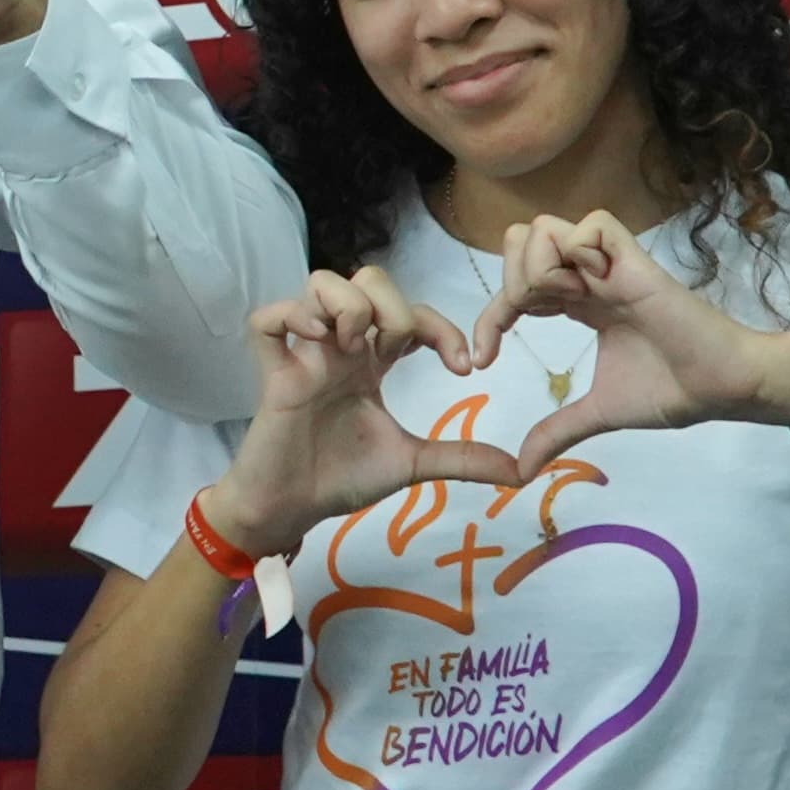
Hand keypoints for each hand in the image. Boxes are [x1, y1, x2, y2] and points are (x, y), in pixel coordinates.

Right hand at [207, 267, 515, 555]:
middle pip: (366, 280)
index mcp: (371, 363)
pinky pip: (266, 319)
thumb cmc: (342, 478)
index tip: (463, 369)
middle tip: (398, 351)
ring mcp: (304, 355)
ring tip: (355, 346)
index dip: (442, 328)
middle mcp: (340, 348)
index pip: (411, 315)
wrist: (291, 510)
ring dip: (348, 304)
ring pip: (320, 284)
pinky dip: (290, 316)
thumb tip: (522, 472)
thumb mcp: (412, 464)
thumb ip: (462, 459)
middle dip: (394, 304)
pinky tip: (315, 341)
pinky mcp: (271, 372)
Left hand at [466, 211, 789, 480]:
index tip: (481, 362)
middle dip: (508, 282)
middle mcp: (588, 277)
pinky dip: (576, 252)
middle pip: (520, 242)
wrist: (723, 388)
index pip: (514, 288)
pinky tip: (589, 289)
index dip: (488, 320)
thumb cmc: (672, 391)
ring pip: (544, 228)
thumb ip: (558, 431)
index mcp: (578, 303)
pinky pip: (592, 225)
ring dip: (536, 266)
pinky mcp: (636, 261)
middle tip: (527, 321)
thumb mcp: (600, 412)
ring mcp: (610, 266)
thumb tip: (521, 470)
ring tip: (560, 305)